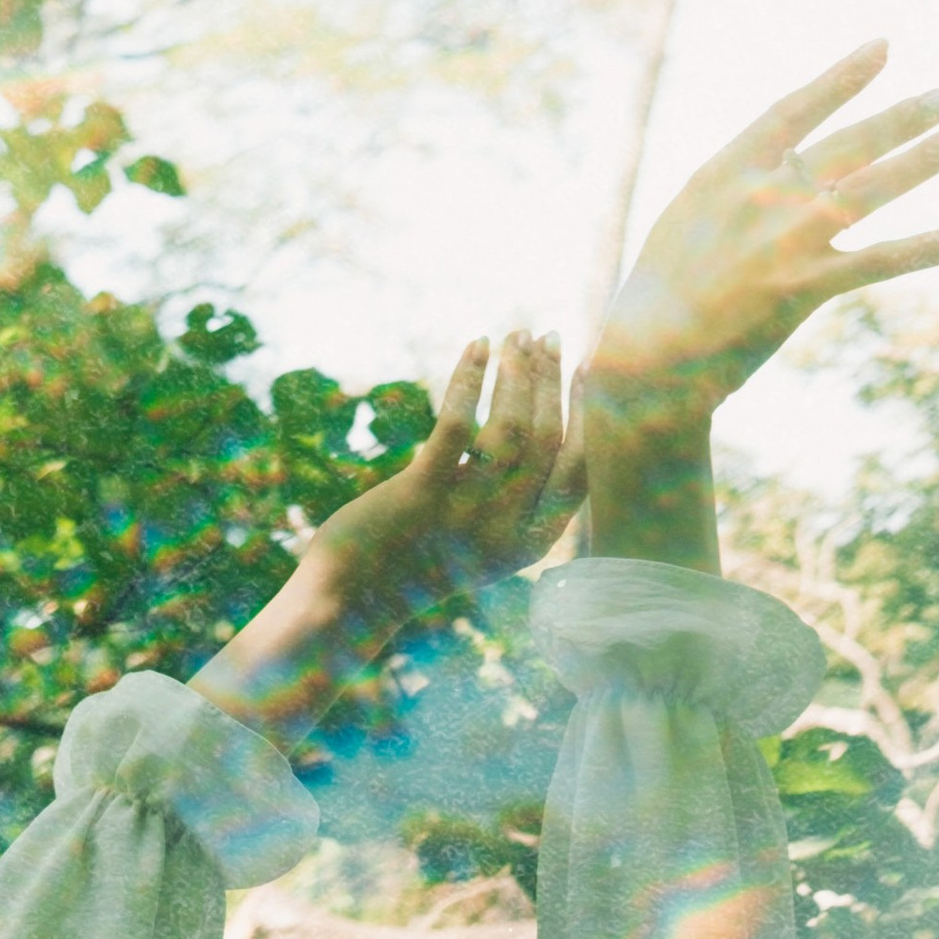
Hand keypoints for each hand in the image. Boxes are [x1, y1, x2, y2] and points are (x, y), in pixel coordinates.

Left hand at [190, 331, 576, 745]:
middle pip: (547, 440)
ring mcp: (465, 515)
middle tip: (548, 337)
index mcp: (529, 544)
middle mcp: (506, 531)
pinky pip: (458, 424)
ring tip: (515, 336)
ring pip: (510, 429)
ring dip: (517, 373)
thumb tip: (540, 438)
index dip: (588, 416)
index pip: (578, 471)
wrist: (351, 602)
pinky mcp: (421, 495)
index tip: (587, 371)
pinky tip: (476, 346)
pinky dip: (470, 378)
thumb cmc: (417, 562)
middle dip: (553, 380)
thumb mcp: (482, 544)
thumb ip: (516, 505)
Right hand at [590, 41, 938, 433]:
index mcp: (726, 169)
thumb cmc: (663, 287)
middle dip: (907, 113)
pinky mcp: (805, 288)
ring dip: (929, 155)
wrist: (647, 353)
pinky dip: (931, 247)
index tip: (883, 48)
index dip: (842, 77)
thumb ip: (742, 182)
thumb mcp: (691, 213)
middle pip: (851, 142)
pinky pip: (882, 261)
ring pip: (875, 187)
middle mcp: (761, 194)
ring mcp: (786, 240)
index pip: (795, 109)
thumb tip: (791, 160)